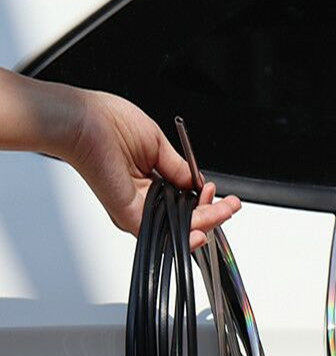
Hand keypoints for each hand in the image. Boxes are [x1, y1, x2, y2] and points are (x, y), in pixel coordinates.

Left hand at [66, 90, 239, 249]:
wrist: (84, 121)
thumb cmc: (108, 122)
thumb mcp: (157, 143)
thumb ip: (178, 168)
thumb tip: (197, 182)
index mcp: (150, 181)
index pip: (183, 200)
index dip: (203, 199)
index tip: (216, 191)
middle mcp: (144, 199)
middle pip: (185, 217)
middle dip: (212, 213)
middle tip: (231, 207)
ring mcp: (137, 209)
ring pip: (178, 227)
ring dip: (205, 222)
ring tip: (223, 211)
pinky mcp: (129, 216)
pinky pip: (162, 232)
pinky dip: (185, 234)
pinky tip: (202, 230)